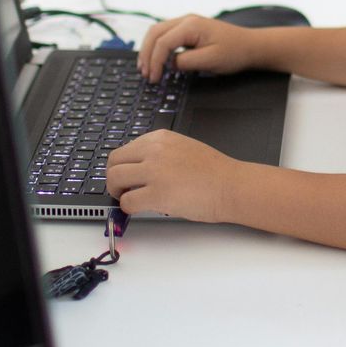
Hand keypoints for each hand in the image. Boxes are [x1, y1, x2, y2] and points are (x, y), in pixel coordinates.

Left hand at [107, 130, 243, 222]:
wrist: (232, 185)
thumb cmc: (214, 172)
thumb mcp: (182, 148)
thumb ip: (159, 153)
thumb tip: (138, 169)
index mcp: (160, 138)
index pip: (124, 150)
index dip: (123, 167)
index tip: (127, 178)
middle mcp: (154, 150)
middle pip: (113, 163)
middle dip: (114, 179)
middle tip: (123, 191)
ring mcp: (154, 172)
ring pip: (115, 180)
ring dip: (118, 193)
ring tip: (131, 199)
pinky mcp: (156, 194)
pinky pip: (127, 202)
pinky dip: (129, 208)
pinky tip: (143, 208)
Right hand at [137, 14, 268, 80]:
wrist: (251, 46)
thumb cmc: (235, 52)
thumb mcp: (211, 61)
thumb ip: (186, 62)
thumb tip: (170, 64)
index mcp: (191, 25)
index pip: (163, 42)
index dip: (155, 62)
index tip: (155, 78)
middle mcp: (186, 20)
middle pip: (154, 33)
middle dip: (146, 54)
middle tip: (145, 74)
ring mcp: (187, 23)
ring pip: (158, 32)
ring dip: (149, 49)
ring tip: (146, 68)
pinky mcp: (189, 30)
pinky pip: (166, 35)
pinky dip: (158, 47)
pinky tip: (157, 60)